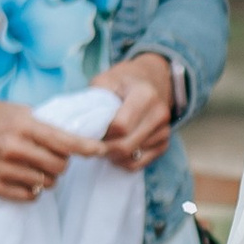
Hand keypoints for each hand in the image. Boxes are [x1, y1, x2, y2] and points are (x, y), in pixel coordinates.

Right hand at [0, 96, 78, 201]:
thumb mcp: (12, 109)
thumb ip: (39, 120)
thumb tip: (68, 129)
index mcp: (22, 125)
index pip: (64, 141)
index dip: (86, 147)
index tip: (100, 150)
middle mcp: (15, 148)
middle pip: (60, 166)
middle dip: (63, 163)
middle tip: (55, 157)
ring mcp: (5, 169)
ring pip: (47, 183)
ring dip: (48, 177)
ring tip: (37, 167)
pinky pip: (30, 196)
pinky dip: (34, 190)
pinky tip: (27, 179)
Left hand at [91, 50, 175, 172]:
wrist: (152, 79)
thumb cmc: (124, 80)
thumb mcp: (106, 80)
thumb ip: (95, 100)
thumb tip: (79, 125)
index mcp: (145, 95)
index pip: (120, 127)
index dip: (101, 133)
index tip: (91, 129)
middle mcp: (159, 114)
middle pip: (126, 146)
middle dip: (105, 148)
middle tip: (92, 142)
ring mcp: (164, 130)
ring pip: (131, 157)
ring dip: (113, 155)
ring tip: (104, 142)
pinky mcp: (164, 143)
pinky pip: (139, 163)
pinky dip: (123, 161)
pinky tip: (115, 149)